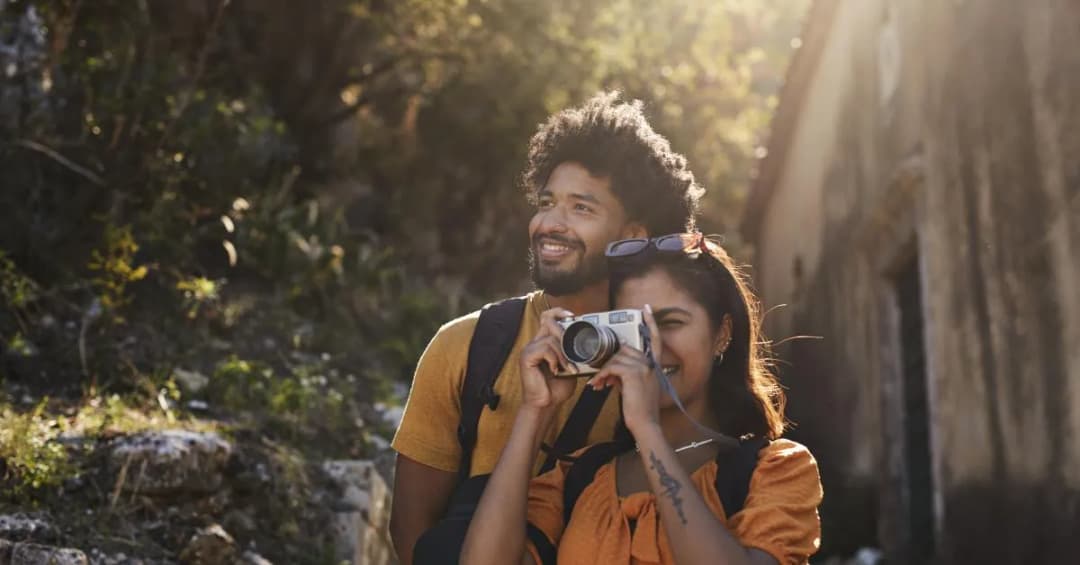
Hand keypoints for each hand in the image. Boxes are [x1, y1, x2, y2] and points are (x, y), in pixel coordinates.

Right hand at [519, 307, 576, 410]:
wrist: (546, 405)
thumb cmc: (556, 389)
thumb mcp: (569, 366)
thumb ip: (572, 353)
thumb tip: (587, 342)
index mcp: (543, 343)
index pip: (547, 317)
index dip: (558, 312)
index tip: (572, 316)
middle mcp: (534, 343)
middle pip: (549, 322)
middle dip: (565, 335)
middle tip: (574, 352)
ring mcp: (529, 349)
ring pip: (551, 338)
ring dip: (564, 355)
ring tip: (568, 369)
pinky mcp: (526, 357)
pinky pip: (545, 349)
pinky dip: (555, 360)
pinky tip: (556, 371)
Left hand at [587, 304, 662, 432]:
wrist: (645, 424)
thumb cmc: (640, 409)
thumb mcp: (636, 387)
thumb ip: (628, 373)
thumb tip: (611, 370)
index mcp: (654, 366)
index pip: (655, 340)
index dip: (651, 323)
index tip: (646, 309)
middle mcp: (650, 364)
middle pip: (625, 349)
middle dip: (609, 361)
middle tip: (600, 377)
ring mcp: (643, 368)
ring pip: (615, 358)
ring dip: (603, 371)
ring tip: (598, 385)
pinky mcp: (633, 374)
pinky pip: (611, 368)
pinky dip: (601, 376)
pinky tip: (598, 386)